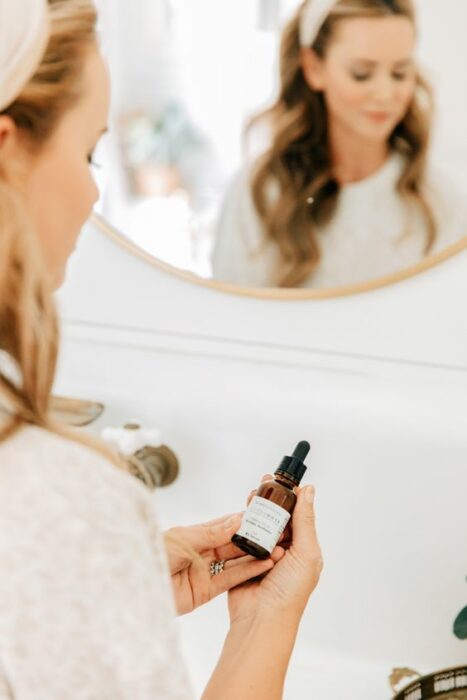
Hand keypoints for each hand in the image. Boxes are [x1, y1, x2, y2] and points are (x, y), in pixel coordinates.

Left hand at [164, 513, 275, 614]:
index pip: (225, 525)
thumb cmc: (153, 554)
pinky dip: (248, 572)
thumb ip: (210, 533)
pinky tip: (264, 564)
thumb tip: (236, 520)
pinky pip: (231, 579)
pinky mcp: (206, 591)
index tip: (263, 514)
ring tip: (277, 547)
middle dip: (254, 537)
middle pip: (233, 543)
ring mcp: (205, 571)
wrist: (135, 587)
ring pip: (236, 560)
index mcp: (195, 534)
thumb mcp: (182, 538)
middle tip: (276, 531)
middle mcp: (203, 552)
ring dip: (255, 554)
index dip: (243, 520)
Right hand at [228, 476, 322, 624]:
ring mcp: (262, 554)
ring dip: (254, 509)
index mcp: (302, 548)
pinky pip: (241, 536)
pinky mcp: (242, 559)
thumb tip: (309, 491)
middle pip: (275, 517)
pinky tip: (239, 512)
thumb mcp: (306, 552)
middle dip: (269, 500)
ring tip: (251, 495)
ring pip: (257, 523)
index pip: (297, 516)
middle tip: (263, 483)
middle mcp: (283, 550)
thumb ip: (305, 520)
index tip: (281, 481)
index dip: (290, 497)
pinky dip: (240, 525)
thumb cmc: (290, 592)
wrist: (262, 618)